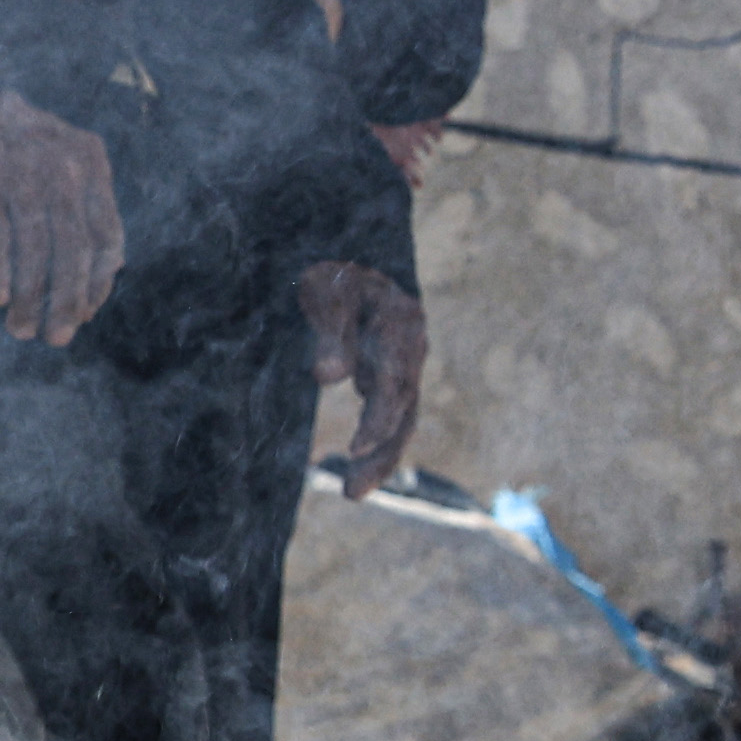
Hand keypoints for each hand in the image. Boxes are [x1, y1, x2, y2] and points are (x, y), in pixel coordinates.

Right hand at [0, 92, 123, 345]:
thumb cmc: (14, 142)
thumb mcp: (62, 161)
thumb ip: (86, 207)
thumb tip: (108, 279)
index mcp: (91, 160)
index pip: (107, 235)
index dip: (98, 282)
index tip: (86, 315)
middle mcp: (63, 163)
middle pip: (75, 247)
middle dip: (67, 300)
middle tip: (56, 338)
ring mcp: (20, 167)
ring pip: (35, 247)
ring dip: (28, 297)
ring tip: (20, 330)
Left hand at [301, 261, 429, 493]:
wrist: (352, 247)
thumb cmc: (334, 269)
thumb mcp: (328, 290)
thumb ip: (331, 332)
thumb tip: (328, 379)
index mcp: (402, 326)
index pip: (396, 385)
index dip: (378, 421)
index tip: (353, 450)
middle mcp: (412, 348)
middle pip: (405, 411)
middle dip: (381, 454)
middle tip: (351, 492)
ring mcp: (405, 361)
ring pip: (402, 418)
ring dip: (381, 456)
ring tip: (351, 493)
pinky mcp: (390, 371)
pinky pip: (392, 412)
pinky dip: (377, 439)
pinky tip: (354, 461)